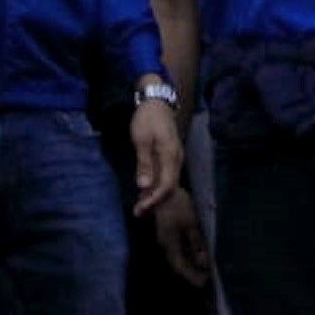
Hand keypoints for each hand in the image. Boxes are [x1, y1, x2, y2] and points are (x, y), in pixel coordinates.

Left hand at [130, 97, 182, 213]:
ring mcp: (175, 158)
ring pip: (169, 183)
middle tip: (138, 212)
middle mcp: (177, 160)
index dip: (154, 200)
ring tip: (140, 206)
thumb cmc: (147, 119)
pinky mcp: (171, 156)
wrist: (157, 101)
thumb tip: (143, 186)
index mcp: (170, 156)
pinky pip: (167, 176)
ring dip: (155, 196)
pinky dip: (157, 187)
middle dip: (154, 202)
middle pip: (169, 188)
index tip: (140, 209)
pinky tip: (146, 190)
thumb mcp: (141, 139)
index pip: (166, 186)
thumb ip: (144, 163)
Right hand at [149, 188, 209, 286]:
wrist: (162, 189)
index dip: (192, 275)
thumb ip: (196, 244)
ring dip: (189, 263)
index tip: (204, 281)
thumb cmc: (177, 205)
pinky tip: (195, 254)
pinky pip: (177, 249)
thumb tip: (203, 262)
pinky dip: (186, 254)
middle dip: (191, 272)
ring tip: (203, 268)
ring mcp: (165, 238)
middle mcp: (165, 244)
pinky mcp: (167, 232)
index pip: (180, 266)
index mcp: (169, 244)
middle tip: (205, 277)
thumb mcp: (190, 224)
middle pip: (178, 264)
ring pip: (177, 257)